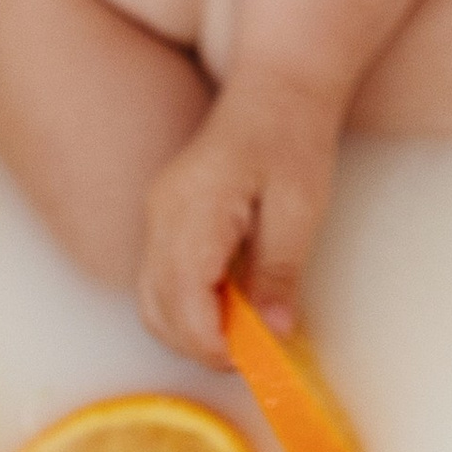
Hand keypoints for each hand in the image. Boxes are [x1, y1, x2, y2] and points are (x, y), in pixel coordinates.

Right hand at [138, 71, 342, 365]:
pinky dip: (187, 308)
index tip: (253, 361)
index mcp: (194, 211)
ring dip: (190, 331)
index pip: (184, 300)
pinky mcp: (164, 221)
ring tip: (243, 335)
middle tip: (253, 356)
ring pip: (152, 301)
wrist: (276, 91)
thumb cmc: (291, 140)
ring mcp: (157, 218)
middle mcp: (162, 217)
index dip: (214, 344)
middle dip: (200, 345)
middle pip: (158, 309)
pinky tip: (228, 306)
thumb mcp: (300, 209)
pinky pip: (160, 281)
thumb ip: (280, 271)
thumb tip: (275, 332)